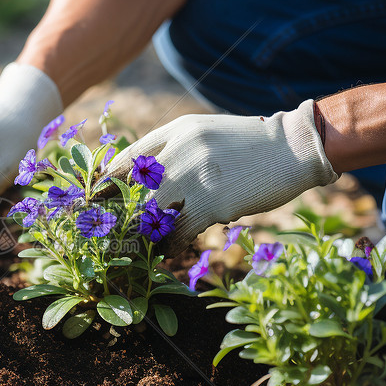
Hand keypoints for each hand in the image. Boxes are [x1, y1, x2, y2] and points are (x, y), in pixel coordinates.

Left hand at [104, 99, 337, 254]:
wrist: (293, 147)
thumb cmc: (245, 146)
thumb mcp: (203, 133)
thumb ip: (171, 149)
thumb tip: (137, 178)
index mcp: (174, 132)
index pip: (125, 160)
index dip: (104, 186)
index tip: (92, 204)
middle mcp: (179, 151)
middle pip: (130, 191)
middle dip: (115, 214)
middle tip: (105, 233)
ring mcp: (195, 176)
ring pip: (151, 214)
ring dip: (140, 235)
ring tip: (133, 249)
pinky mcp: (213, 201)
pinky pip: (178, 231)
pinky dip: (169, 245)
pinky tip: (166, 252)